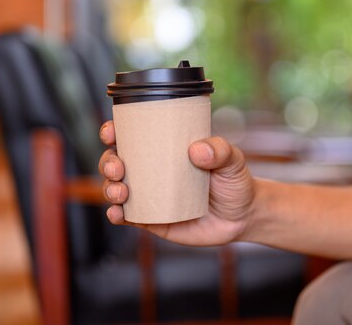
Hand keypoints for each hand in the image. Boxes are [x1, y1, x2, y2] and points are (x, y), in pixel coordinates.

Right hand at [98, 120, 255, 245]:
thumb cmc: (235, 182)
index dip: (114, 131)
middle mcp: (152, 170)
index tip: (111, 131)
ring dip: (109, 188)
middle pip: (116, 161)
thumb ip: (220, 150)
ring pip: (116, 188)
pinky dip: (116, 214)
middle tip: (118, 167)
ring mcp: (149, 195)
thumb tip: (196, 150)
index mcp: (165, 148)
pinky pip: (126, 217)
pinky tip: (118, 214)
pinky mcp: (151, 220)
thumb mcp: (232, 160)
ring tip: (121, 192)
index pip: (133, 135)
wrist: (243, 218)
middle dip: (107, 162)